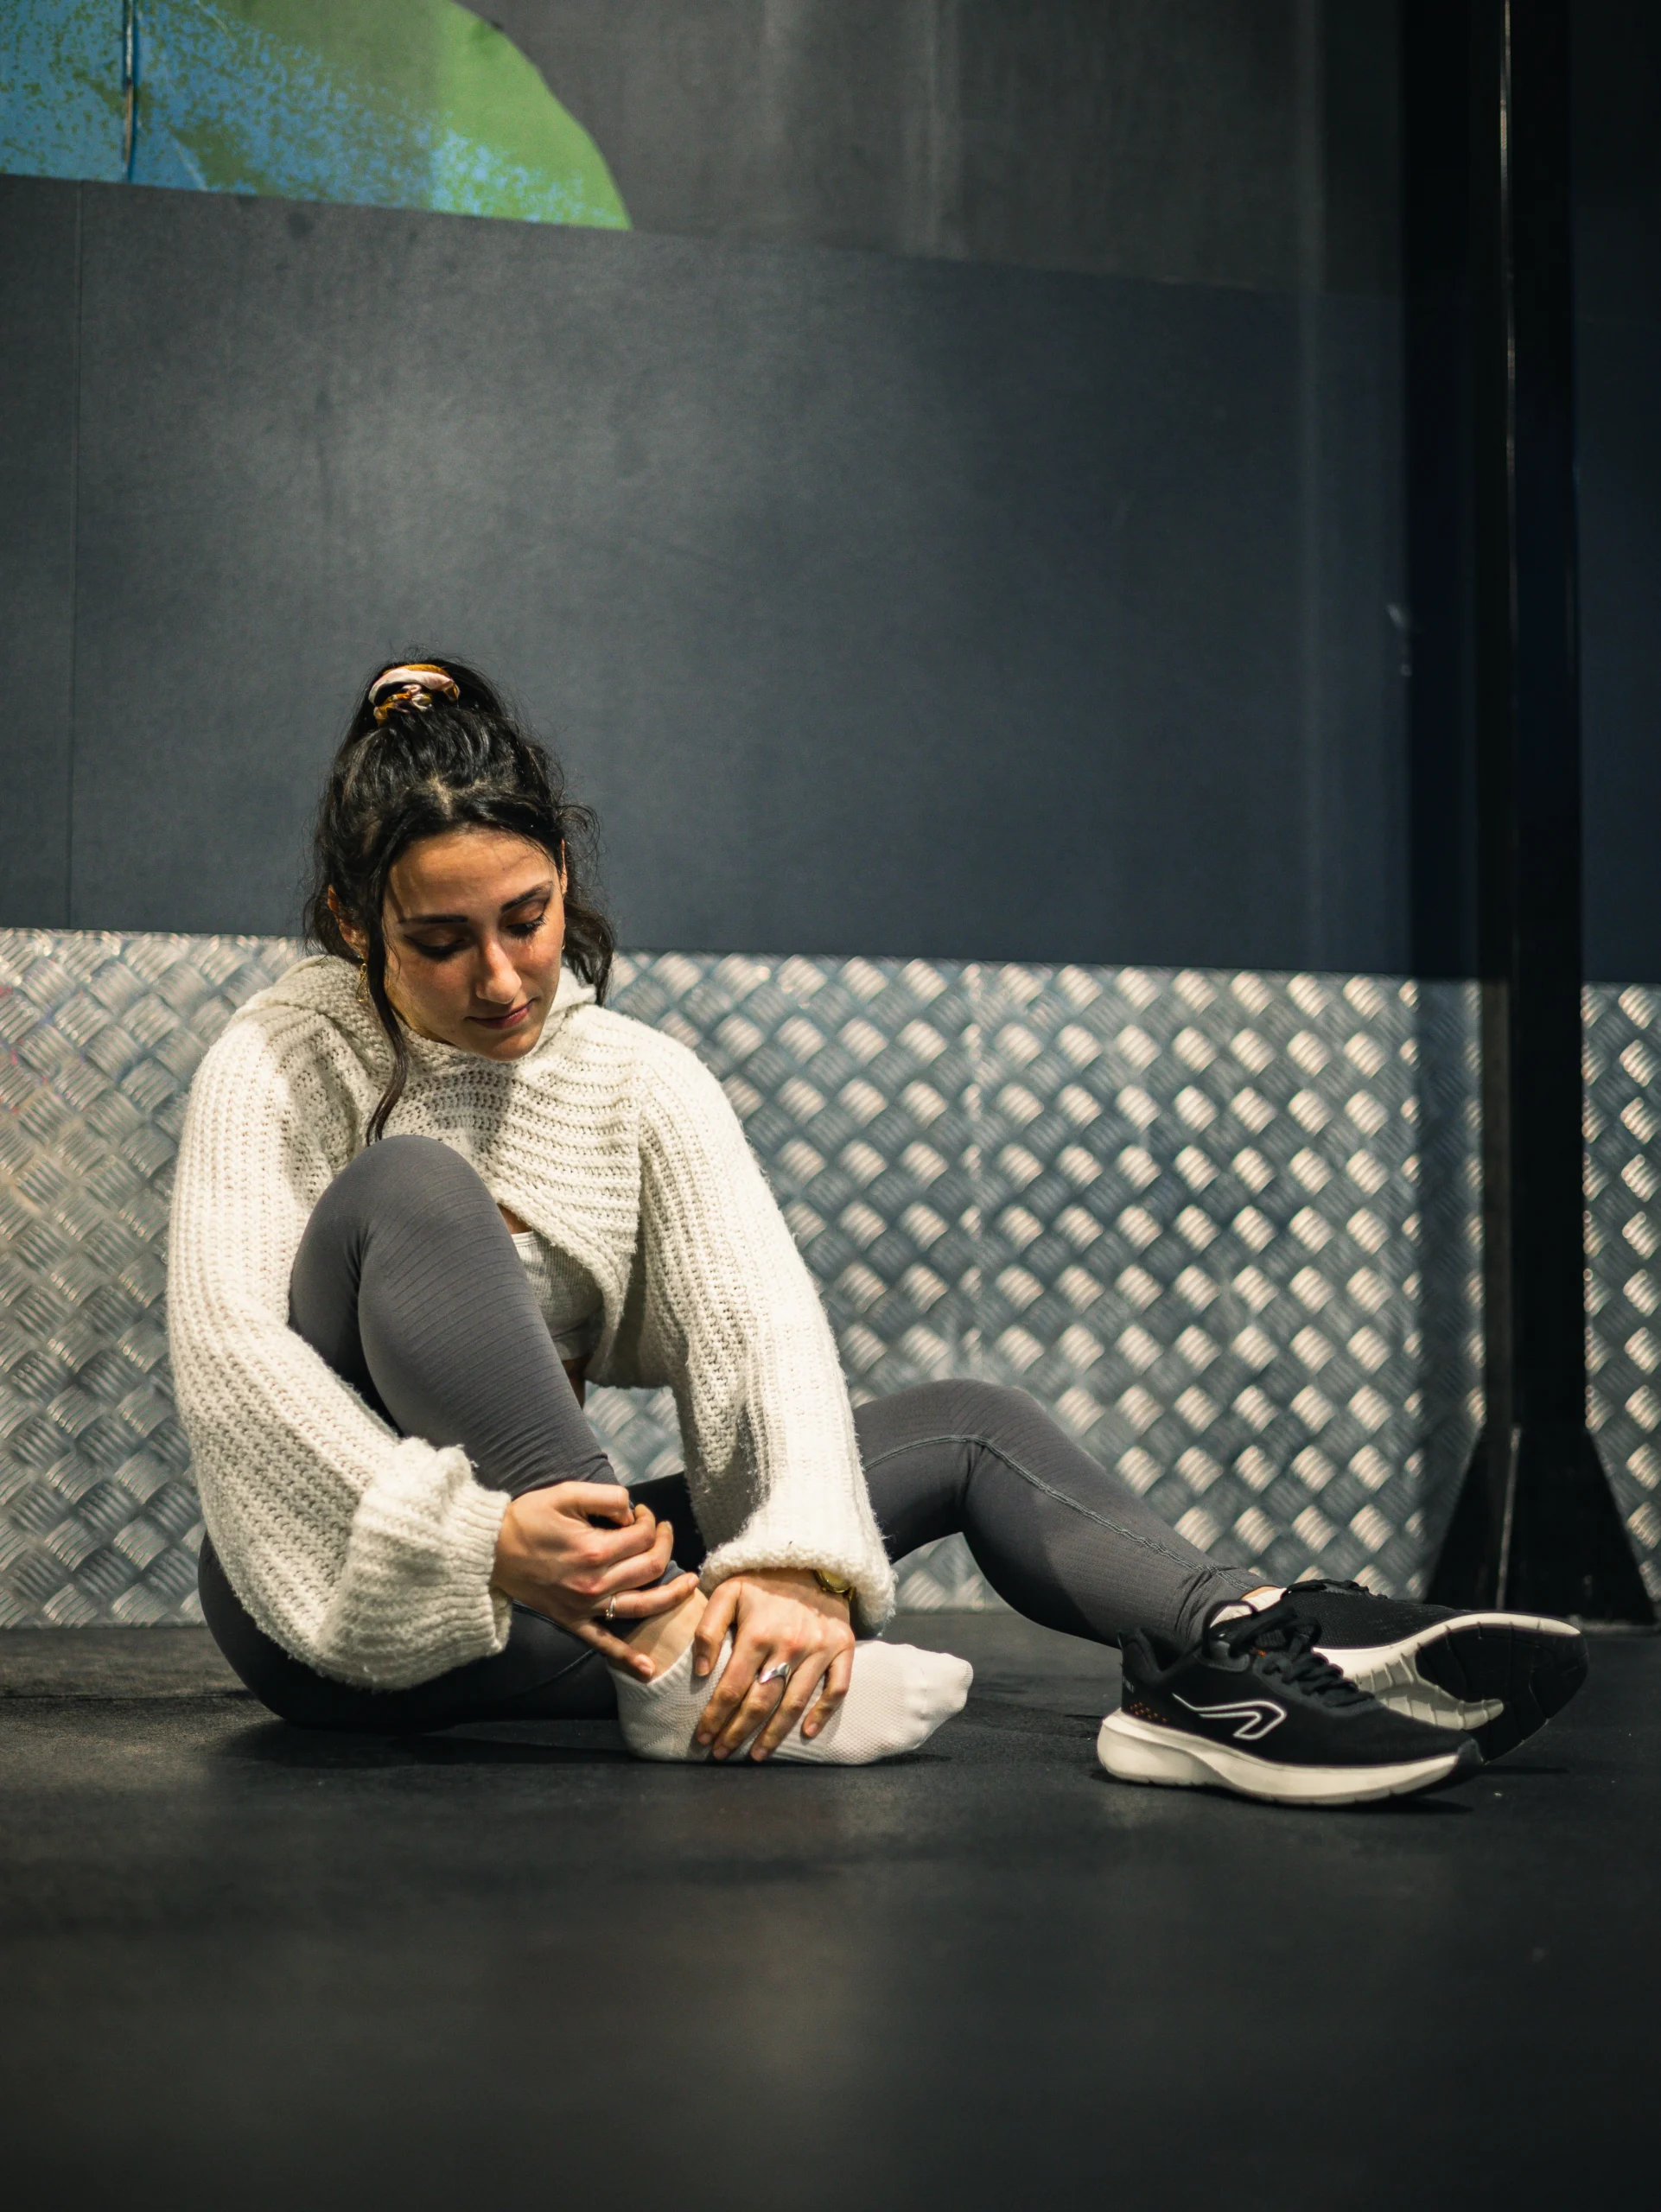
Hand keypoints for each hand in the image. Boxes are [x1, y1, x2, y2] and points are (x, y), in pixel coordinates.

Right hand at [492, 1483, 698, 1677]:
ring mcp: (585, 1607)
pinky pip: (604, 1645)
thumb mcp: (566, 1494)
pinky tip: (648, 1669)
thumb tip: (632, 1511)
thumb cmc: (527, 1519)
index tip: (641, 1513)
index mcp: (595, 1550)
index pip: (643, 1536)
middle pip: (651, 1567)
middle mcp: (595, 1583)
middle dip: (664, 1544)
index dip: (650, 1520)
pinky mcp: (573, 1621)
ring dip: (672, 1596)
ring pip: (642, 1606)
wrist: (489, 1551)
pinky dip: (627, 1659)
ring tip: (690, 1584)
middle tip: (662, 1531)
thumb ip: (606, 1497)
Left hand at [692, 1569, 854, 1760]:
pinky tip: (808, 1734)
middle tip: (723, 1754)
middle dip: (738, 1732)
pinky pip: (837, 1689)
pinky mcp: (843, 1648)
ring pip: (795, 1704)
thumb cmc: (764, 1580)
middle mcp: (789, 1646)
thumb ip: (708, 1629)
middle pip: (760, 1703)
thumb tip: (702, 1672)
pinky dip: (823, 1714)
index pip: (731, 1688)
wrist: (813, 1558)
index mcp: (757, 1633)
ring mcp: (819, 1649)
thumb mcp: (728, 1591)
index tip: (703, 1738)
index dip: (715, 1717)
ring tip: (757, 1755)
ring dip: (774, 1734)